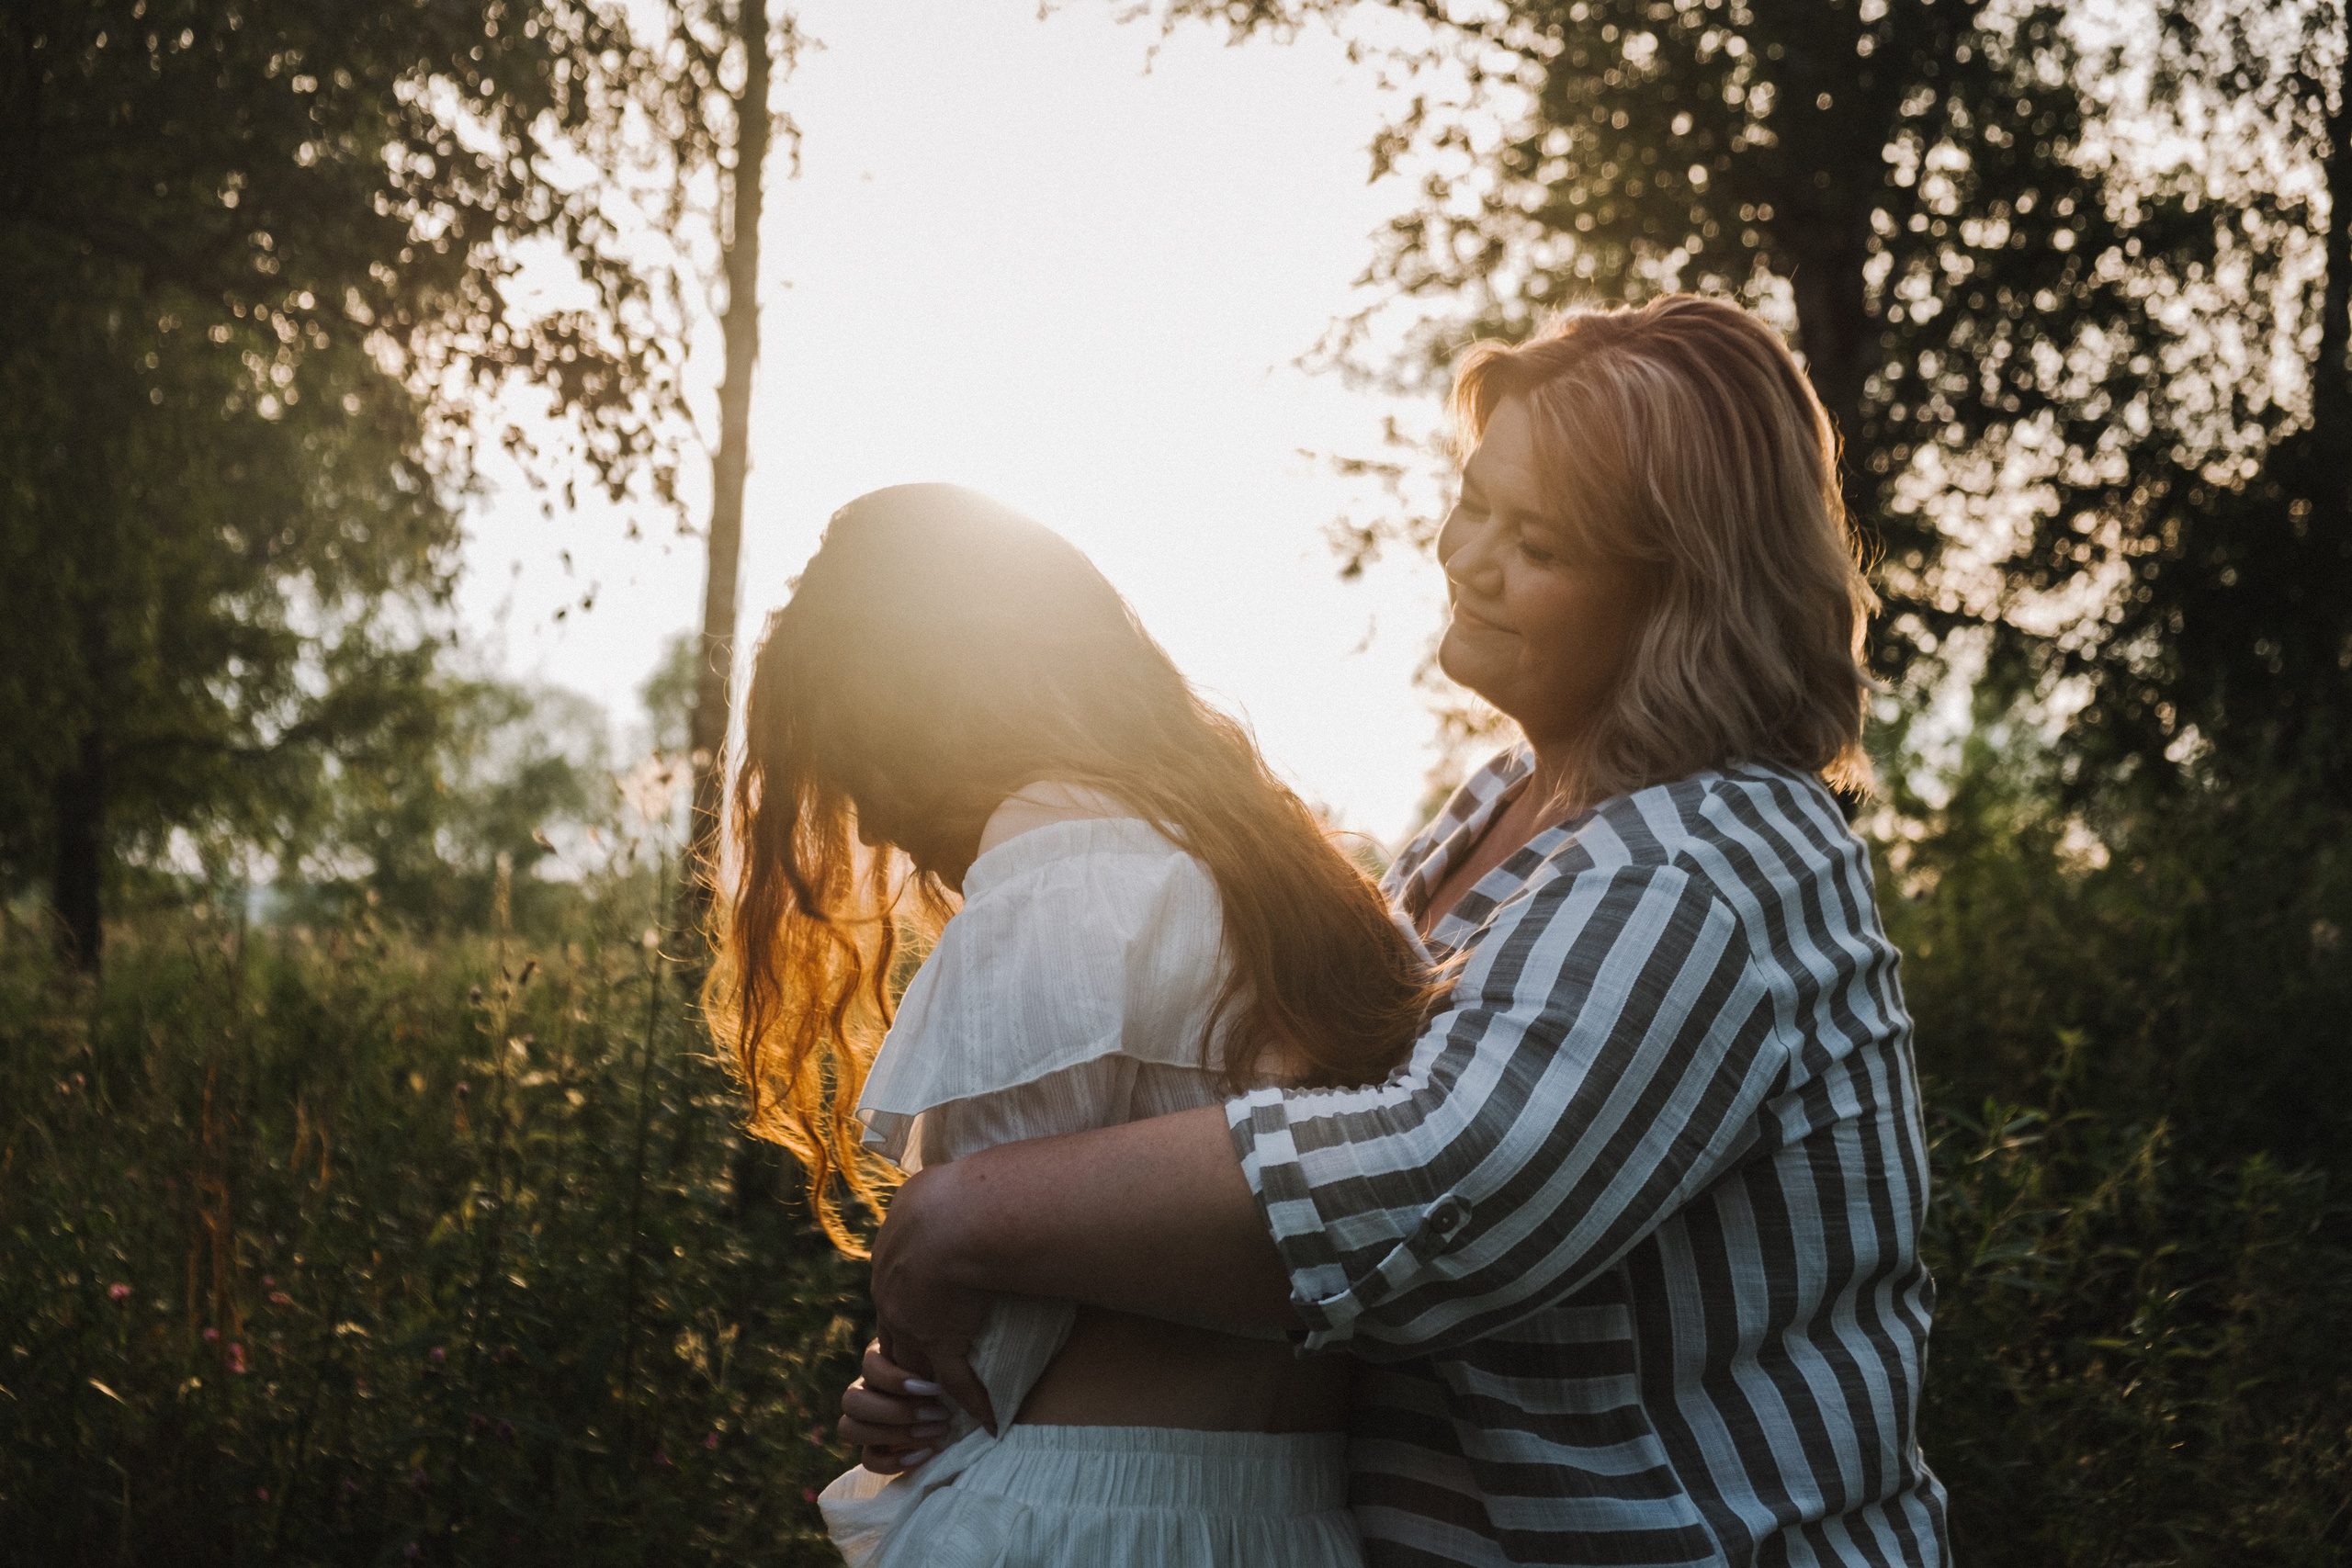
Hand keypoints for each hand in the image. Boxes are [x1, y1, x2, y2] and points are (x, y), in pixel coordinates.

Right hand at [838, 1341, 954, 1473]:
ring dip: (894, 1434)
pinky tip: (926, 1453)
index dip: (896, 1380)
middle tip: (939, 1415)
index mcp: (878, 1362)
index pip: (869, 1367)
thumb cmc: (946, 1375)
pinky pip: (867, 1460)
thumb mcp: (942, 1367)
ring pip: (849, 1428)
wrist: (952, 1406)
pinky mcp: (873, 1450)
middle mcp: (863, 1390)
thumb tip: (953, 1381)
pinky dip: (895, 1460)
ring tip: (935, 1434)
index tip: (935, 1389)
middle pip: (851, 1401)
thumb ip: (940, 1368)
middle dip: (897, 1412)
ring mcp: (864, 1422)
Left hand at [869, 1164, 999, 1433]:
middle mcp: (892, 1292)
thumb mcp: (929, 1187)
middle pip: (893, 1335)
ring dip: (929, 1386)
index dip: (907, 1309)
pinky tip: (989, 1417)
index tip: (922, 1318)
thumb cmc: (953, 1193)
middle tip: (922, 1377)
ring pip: (914, 1363)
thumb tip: (949, 1177)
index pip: (893, 1292)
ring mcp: (915, 1320)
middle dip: (907, 1356)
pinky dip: (973, 1401)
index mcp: (889, 1254)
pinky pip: (957, 1381)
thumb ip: (934, 1194)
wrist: (956, 1218)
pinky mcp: (941, 1341)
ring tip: (944, 1405)